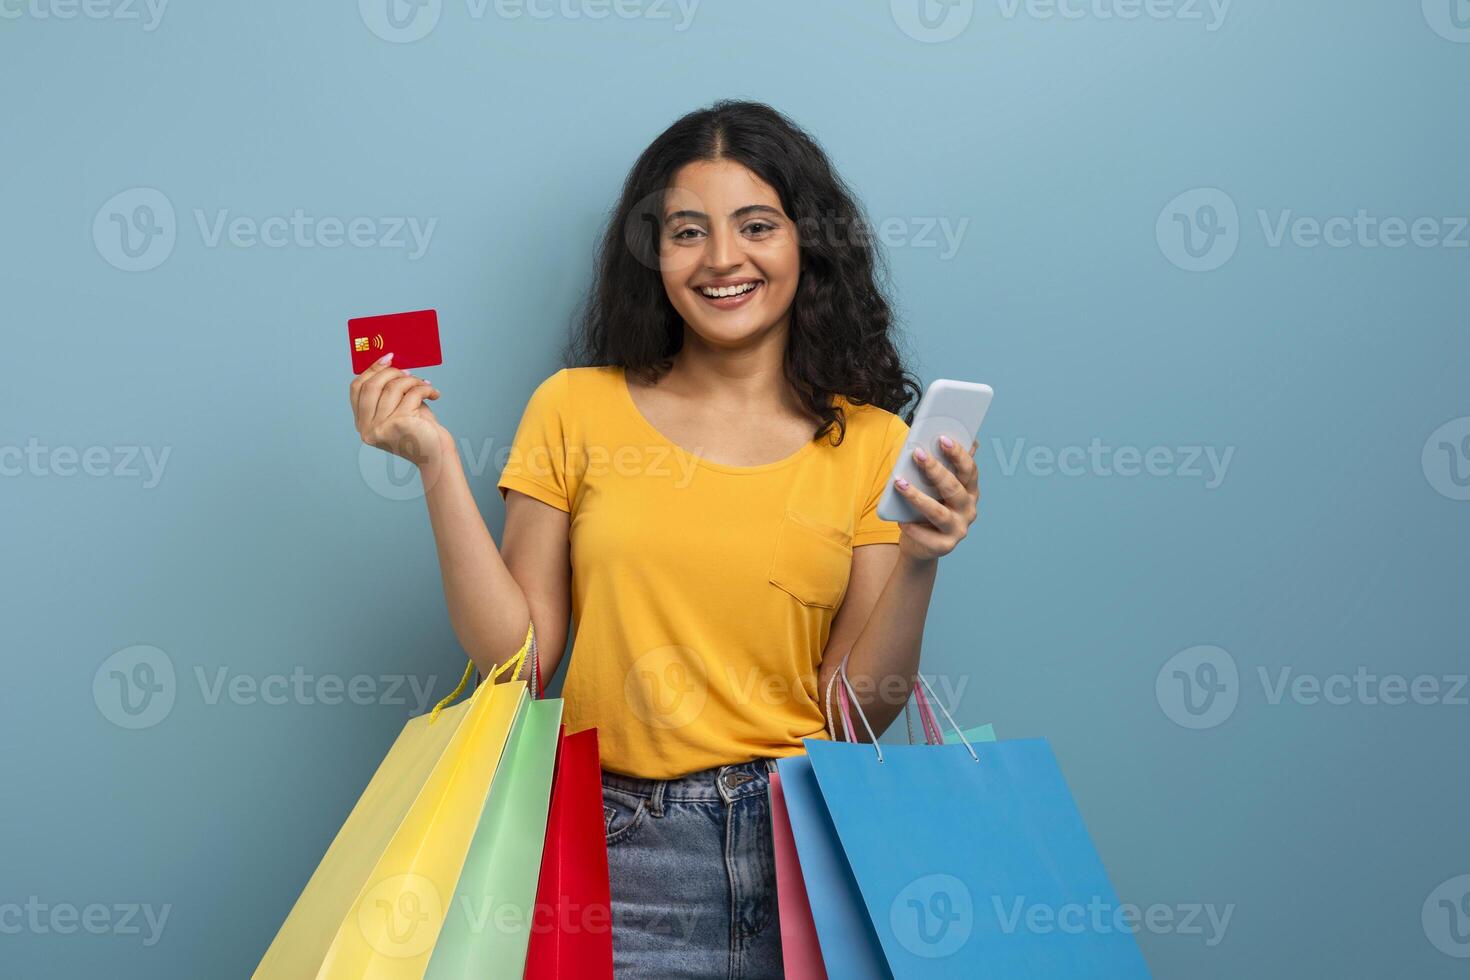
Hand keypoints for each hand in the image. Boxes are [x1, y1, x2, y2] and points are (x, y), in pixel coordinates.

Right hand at [349, 353, 451, 467]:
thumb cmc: (419, 430)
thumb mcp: (398, 408)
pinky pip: (411, 394)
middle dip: (392, 372)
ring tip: (424, 385)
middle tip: (409, 371)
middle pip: (372, 385)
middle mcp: (367, 428)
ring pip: (393, 387)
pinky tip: (434, 394)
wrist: (436, 453)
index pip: (357, 388)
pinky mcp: (399, 423)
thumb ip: (389, 390)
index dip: (371, 370)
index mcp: (362, 423)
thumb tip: (390, 362)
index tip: (388, 358)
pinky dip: (425, 389)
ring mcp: (381, 427)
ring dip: (412, 381)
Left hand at [893, 434, 979, 561]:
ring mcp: (958, 529)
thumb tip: (946, 442)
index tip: (942, 438)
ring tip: (899, 483)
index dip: (958, 454)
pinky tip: (901, 520)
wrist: (921, 545)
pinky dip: (913, 527)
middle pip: (953, 488)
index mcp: (970, 491)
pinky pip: (927, 536)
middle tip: (916, 453)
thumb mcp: (934, 488)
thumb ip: (941, 467)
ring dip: (917, 497)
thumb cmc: (927, 509)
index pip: (969, 470)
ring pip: (938, 512)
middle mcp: (969, 510)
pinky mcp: (945, 546)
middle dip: (934, 469)